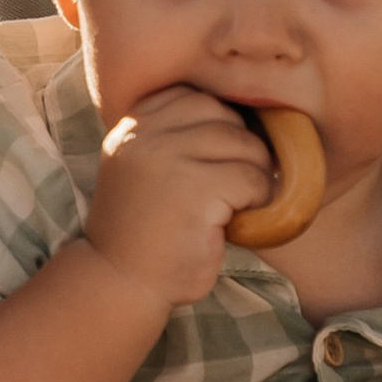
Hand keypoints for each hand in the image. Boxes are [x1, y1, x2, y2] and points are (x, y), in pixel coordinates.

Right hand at [87, 87, 281, 312]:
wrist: (121, 282)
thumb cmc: (142, 230)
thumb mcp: (142, 169)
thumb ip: (171, 139)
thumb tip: (242, 116)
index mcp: (133, 126)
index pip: (194, 98)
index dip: (220, 125)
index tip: (222, 158)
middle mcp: (146, 135)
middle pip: (223, 115)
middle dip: (244, 146)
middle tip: (243, 180)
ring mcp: (168, 159)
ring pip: (244, 144)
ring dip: (257, 172)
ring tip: (246, 200)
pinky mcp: (195, 190)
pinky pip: (251, 178)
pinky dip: (260, 197)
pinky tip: (245, 217)